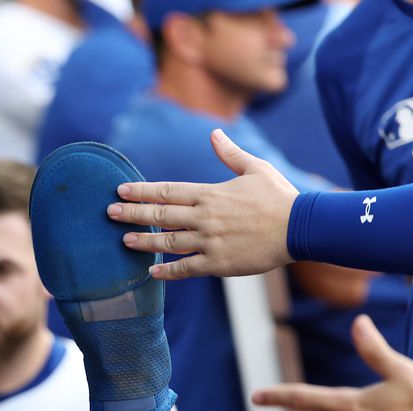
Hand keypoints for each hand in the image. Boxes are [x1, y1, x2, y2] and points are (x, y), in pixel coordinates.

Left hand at [107, 128, 298, 279]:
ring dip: (144, 242)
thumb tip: (214, 134)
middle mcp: (205, 217)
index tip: (121, 191)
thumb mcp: (256, 169)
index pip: (168, 191)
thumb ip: (230, 155)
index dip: (142, 191)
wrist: (302, 227)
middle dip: (133, 214)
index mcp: (211, 194)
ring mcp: (210, 241)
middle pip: (161, 216)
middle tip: (110, 214)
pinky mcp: (218, 263)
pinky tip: (151, 273)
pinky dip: (167, 271)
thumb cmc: (279, 197)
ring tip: (124, 240)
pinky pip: (186, 268)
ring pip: (168, 242)